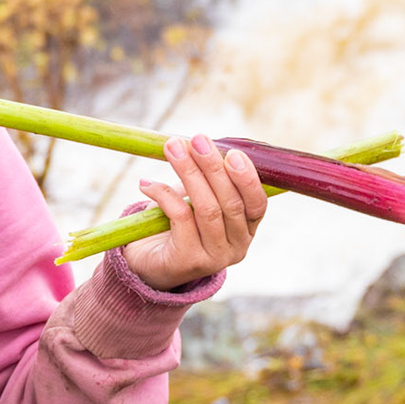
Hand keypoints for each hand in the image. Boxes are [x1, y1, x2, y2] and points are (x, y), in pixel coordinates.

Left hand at [122, 133, 268, 291]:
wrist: (147, 264)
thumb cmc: (176, 225)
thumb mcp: (197, 199)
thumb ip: (208, 179)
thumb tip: (202, 142)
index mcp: (247, 230)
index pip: (257, 204)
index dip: (247, 178)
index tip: (233, 152)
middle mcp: (236, 247)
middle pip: (230, 203)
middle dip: (213, 167)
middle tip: (197, 139)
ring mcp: (215, 258)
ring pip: (207, 209)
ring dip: (189, 173)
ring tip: (172, 148)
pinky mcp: (188, 261)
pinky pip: (181, 218)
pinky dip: (164, 194)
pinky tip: (147, 184)